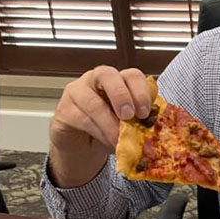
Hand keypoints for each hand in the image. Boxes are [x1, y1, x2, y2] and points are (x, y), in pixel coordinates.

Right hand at [48, 66, 151, 186]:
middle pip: (107, 75)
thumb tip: (156, 129)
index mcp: (119, 79)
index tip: (146, 112)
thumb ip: (140, 120)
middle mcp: (96, 79)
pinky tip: (108, 143)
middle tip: (130, 117)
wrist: (83, 143)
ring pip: (92, 102)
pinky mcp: (64, 110)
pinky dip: (98, 133)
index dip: (141, 91)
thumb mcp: (128, 122)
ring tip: (119, 140)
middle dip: (121, 96)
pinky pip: (81, 119)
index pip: (131, 74)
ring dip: (109, 123)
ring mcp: (77, 92)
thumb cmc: (109, 127)